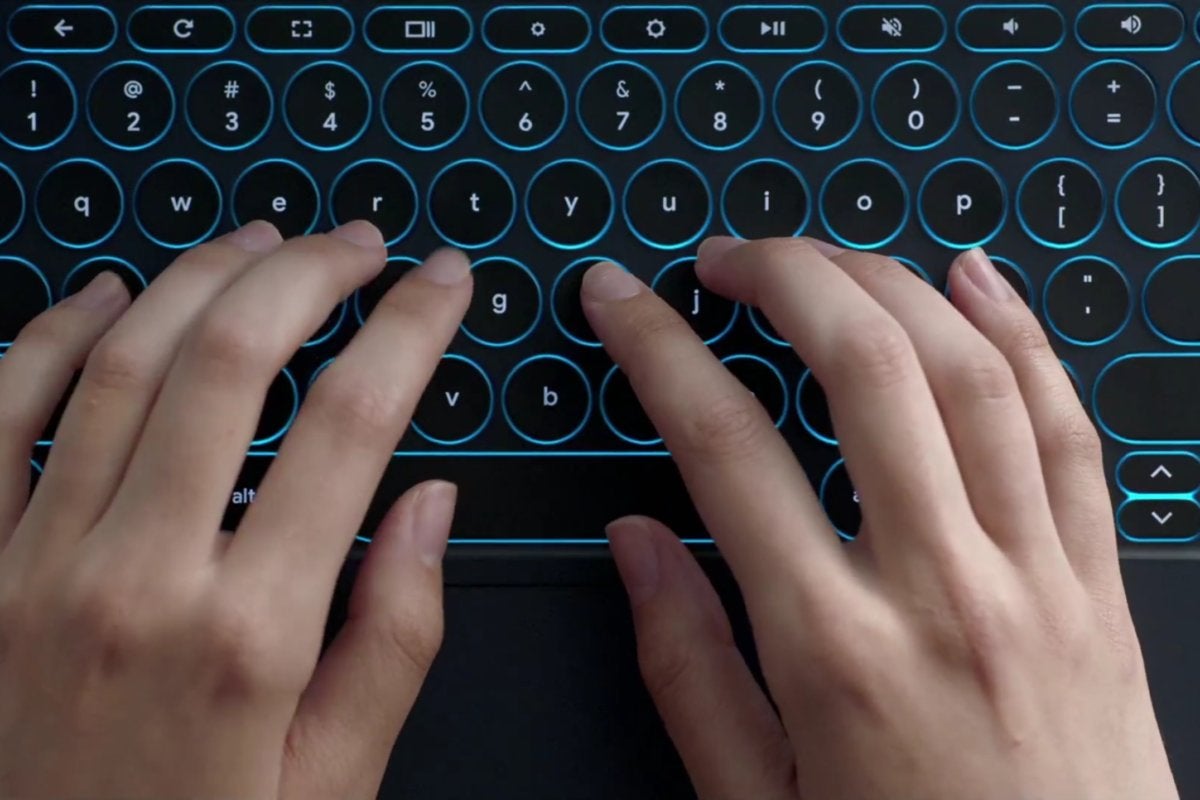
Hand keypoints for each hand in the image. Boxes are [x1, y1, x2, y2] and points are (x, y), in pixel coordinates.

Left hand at [0, 221, 472, 798]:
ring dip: (199, 278)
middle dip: (308, 273)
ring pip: (120, 363)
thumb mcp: (332, 779)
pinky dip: (52, 334)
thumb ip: (396, 637)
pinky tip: (106, 296)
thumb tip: (430, 507)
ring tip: (260, 240)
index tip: (440, 283)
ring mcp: (35, 568)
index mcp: (250, 635)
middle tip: (357, 244)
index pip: (351, 426)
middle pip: (230, 360)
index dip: (409, 330)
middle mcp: (139, 580)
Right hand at [584, 239, 1177, 799]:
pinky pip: (1068, 427)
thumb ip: (686, 665)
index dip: (659, 351)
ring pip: (970, 374)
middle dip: (785, 279)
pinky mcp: (1098, 582)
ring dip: (890, 285)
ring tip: (827, 255)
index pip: (725, 448)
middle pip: (863, 372)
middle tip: (729, 257)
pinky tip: (977, 281)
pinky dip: (1022, 335)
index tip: (623, 299)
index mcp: (835, 652)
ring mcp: (1035, 577)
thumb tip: (637, 543)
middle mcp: (942, 591)